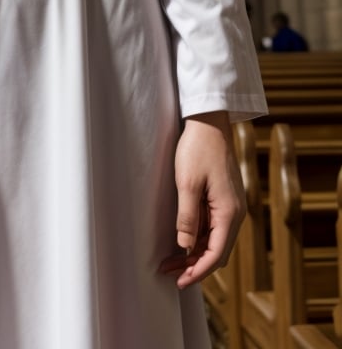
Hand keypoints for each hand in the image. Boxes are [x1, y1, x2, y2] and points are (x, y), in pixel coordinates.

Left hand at [159, 110, 244, 288]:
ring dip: (194, 253)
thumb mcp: (187, 183)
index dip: (198, 271)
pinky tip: (181, 241)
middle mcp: (234, 213)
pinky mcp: (224, 199)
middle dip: (194, 266)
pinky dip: (197, 237)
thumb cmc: (198, 149)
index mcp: (229, 213)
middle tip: (169, 273)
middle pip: (216, 251)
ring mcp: (230, 206)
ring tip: (170, 261)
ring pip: (214, 240)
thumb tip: (184, 246)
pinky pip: (212, 226)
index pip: (216, 254)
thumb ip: (187, 217)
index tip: (180, 281)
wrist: (209, 122)